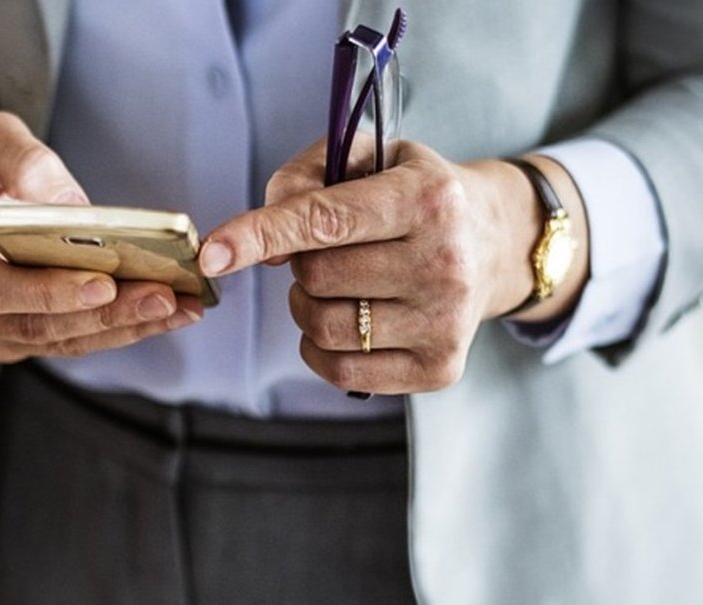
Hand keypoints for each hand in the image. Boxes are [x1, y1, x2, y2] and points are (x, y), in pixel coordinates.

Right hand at [0, 111, 202, 362]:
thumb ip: (20, 159)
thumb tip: (65, 203)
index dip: (47, 292)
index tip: (104, 285)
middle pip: (34, 324)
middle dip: (105, 315)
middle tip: (165, 296)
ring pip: (58, 340)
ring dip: (122, 328)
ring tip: (180, 307)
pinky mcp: (12, 339)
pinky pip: (67, 341)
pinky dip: (116, 329)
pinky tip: (163, 312)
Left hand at [198, 140, 587, 393]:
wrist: (496, 242)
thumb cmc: (411, 193)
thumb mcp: (365, 157)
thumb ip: (302, 179)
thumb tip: (265, 248)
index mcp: (427, 199)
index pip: (325, 221)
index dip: (259, 235)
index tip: (211, 253)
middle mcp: (445, 262)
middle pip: (316, 276)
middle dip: (300, 262)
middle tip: (327, 250)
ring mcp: (446, 321)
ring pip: (323, 326)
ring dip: (306, 306)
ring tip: (337, 284)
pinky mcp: (440, 367)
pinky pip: (341, 371)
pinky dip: (320, 348)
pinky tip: (345, 321)